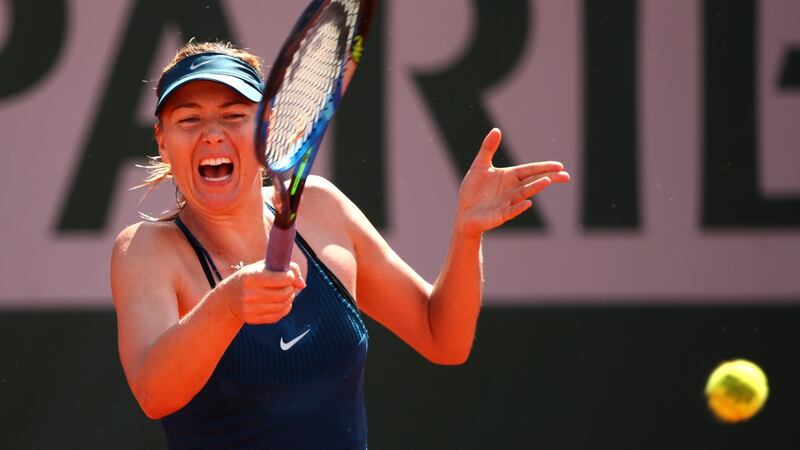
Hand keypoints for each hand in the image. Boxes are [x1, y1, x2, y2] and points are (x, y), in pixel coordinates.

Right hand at [220, 261, 305, 323]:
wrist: (229, 296)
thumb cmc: (251, 276)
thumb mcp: (263, 266)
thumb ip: (286, 268)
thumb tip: (303, 285)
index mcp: (251, 277)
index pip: (281, 279)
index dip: (290, 277)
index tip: (289, 275)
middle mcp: (249, 294)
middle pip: (284, 294)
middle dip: (291, 288)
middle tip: (289, 285)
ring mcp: (250, 309)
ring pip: (283, 306)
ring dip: (289, 298)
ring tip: (286, 292)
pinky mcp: (252, 319)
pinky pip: (278, 316)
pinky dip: (285, 308)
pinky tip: (282, 302)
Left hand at [454, 128, 569, 237]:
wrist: (464, 212)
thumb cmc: (473, 190)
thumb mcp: (479, 165)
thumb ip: (488, 148)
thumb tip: (496, 129)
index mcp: (509, 176)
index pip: (530, 170)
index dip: (544, 167)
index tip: (559, 165)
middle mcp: (512, 189)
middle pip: (533, 181)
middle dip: (549, 177)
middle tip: (565, 176)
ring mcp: (508, 202)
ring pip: (524, 194)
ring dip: (536, 187)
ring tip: (548, 181)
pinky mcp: (500, 215)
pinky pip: (511, 211)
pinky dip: (519, 207)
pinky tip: (528, 203)